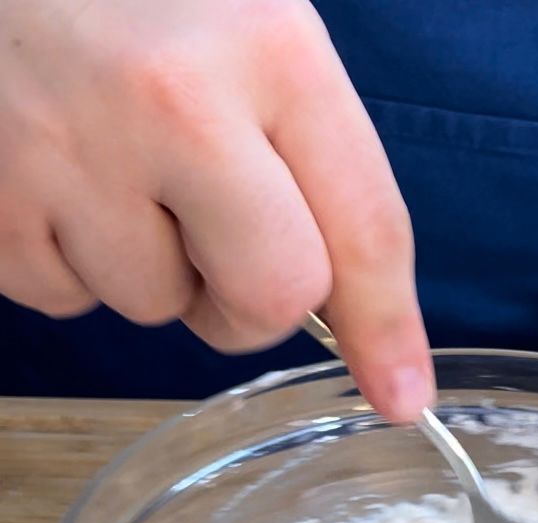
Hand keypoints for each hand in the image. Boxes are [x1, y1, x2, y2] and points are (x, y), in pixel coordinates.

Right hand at [0, 0, 432, 419]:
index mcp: (270, 48)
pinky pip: (65, 299)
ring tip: (115, 166)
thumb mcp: (257, 33)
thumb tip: (364, 322)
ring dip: (154, 270)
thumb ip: (319, 161)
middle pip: (269, 301)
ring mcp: (67, 149)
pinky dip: (73, 262)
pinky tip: (60, 178)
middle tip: (220, 241)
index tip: (401, 395)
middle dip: (255, 302)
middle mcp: (173, 101)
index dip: (386, 329)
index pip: (364, 231)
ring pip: (157, 308)